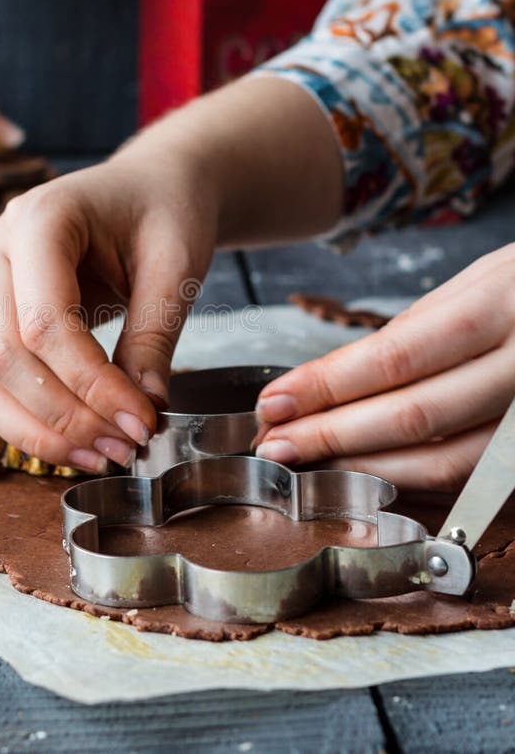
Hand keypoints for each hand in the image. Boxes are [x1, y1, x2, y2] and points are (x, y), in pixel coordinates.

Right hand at [0, 146, 216, 479]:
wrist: (151, 187)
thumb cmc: (165, 212)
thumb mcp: (176, 264)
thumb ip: (154, 337)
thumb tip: (142, 413)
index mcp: (38, 220)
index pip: (45, 324)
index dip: (92, 385)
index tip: (143, 422)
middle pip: (5, 357)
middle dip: (64, 416)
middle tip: (123, 447)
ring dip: (33, 431)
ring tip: (93, 458)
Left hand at [255, 244, 514, 490]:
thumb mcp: (479, 283)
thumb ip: (414, 330)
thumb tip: (337, 376)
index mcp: (504, 305)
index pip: (397, 356)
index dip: (328, 386)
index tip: (275, 402)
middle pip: (414, 414)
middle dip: (332, 435)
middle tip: (276, 446)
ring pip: (445, 460)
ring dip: (365, 468)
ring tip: (309, 465)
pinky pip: (473, 478)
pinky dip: (414, 483)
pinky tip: (368, 477)